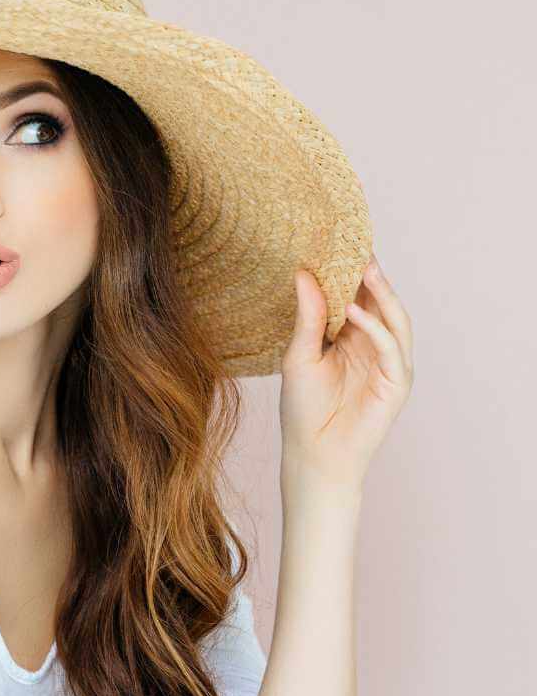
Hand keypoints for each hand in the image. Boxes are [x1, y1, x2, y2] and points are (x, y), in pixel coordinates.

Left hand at [279, 253, 413, 492]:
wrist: (313, 453)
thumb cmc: (302, 407)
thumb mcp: (299, 355)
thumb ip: (307, 317)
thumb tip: (302, 273)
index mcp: (351, 336)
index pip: (358, 296)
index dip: (351, 271)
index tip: (338, 242)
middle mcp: (374, 345)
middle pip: (380, 302)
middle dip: (371, 275)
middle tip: (357, 246)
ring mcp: (390, 363)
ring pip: (394, 320)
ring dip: (381, 295)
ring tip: (364, 270)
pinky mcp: (397, 384)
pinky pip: (392, 350)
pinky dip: (377, 329)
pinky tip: (357, 313)